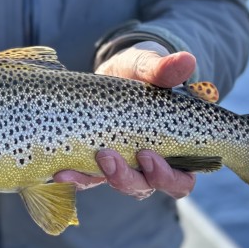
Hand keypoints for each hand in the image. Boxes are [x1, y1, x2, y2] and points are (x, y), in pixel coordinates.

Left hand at [53, 45, 197, 201]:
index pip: (181, 180)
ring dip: (96, 179)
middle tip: (107, 156)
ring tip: (74, 169)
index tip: (146, 155)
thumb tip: (187, 60)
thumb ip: (164, 68)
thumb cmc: (141, 73)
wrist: (113, 72)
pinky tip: (60, 172)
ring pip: (115, 185)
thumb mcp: (149, 67)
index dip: (168, 177)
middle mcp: (150, 165)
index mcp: (176, 149)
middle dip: (126, 179)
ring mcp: (123, 165)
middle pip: (145, 187)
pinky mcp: (97, 163)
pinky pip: (89, 180)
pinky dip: (75, 179)